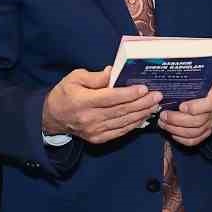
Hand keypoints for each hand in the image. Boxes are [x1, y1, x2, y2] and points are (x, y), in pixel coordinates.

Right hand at [42, 67, 159, 143]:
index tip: (144, 88)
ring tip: (155, 105)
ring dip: (142, 113)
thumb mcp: (74, 78)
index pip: (110, 97)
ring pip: (123, 122)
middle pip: (121, 110)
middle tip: (157, 96)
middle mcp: (90, 118)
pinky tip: (143, 116)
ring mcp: (95, 131)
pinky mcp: (98, 138)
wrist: (53, 118)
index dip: (128, 94)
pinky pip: (120, 131)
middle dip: (142, 103)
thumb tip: (113, 73)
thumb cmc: (65, 94)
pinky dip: (134, 124)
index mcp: (82, 101)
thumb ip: (95, 77)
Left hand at [158, 85, 211, 146]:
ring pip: (194, 132)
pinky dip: (181, 139)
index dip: (194, 107)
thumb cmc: (198, 86)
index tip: (181, 106)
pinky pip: (194, 140)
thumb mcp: (195, 79)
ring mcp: (209, 123)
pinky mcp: (205, 132)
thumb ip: (187, 81)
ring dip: (176, 129)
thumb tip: (171, 78)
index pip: (208, 104)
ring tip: (163, 123)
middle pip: (197, 121)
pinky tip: (172, 133)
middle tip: (163, 115)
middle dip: (177, 120)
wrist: (204, 94)